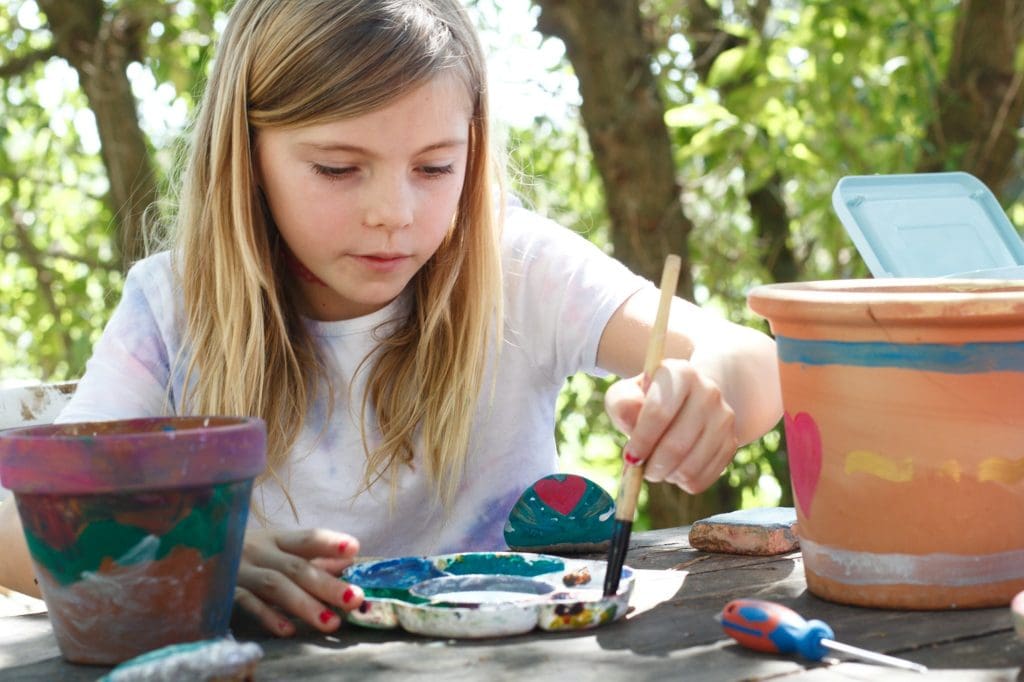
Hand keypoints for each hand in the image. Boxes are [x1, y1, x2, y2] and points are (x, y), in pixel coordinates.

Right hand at [234, 527, 363, 635]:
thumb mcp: (278, 551)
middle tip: (354, 598)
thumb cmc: (248, 556)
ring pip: (275, 586)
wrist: (195, 553)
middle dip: (327, 584)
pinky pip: (247, 604)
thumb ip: (312, 558)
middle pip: (296, 567)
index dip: (329, 542)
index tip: (354, 548)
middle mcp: (259, 551)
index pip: (307, 538)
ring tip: (331, 622)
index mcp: (277, 538)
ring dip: (304, 604)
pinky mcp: (223, 592)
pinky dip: (267, 616)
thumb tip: (348, 562)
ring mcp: (240, 571)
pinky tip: (287, 629)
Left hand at [605, 358, 737, 492]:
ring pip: (689, 467)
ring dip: (665, 475)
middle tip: (640, 467)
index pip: (659, 412)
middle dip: (652, 466)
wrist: (685, 402)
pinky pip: (701, 479)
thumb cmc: (646, 400)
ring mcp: (724, 418)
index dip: (641, 441)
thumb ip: (622, 403)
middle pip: (676, 445)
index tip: (630, 456)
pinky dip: (681, 482)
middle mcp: (709, 392)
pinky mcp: (731, 444)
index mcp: (681, 373)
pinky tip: (674, 468)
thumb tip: (631, 416)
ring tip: (656, 465)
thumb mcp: (626, 394)